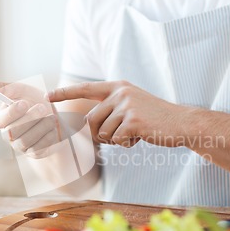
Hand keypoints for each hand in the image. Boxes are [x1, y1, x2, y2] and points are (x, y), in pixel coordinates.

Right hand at [0, 81, 60, 157]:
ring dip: (40, 127)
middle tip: (43, 108)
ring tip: (52, 117)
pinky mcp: (33, 153)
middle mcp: (8, 134)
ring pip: (25, 140)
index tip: (24, 103)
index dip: (11, 113)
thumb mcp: (22, 91)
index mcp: (2, 119)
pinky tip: (53, 128)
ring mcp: (20, 145)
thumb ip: (5, 88)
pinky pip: (37, 148)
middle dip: (29, 119)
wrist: (55, 118)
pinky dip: (47, 137)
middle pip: (12, 132)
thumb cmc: (35, 102)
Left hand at [48, 81, 187, 146]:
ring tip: (136, 132)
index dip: (65, 93)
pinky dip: (127, 144)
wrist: (182, 123)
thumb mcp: (131, 108)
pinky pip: (116, 140)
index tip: (47, 96)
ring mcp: (126, 105)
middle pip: (90, 121)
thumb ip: (110, 112)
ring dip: (117, 140)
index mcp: (118, 87)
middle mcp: (120, 92)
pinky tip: (142, 136)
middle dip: (101, 135)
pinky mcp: (133, 120)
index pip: (86, 88)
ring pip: (103, 133)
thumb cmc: (155, 119)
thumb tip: (86, 130)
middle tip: (121, 134)